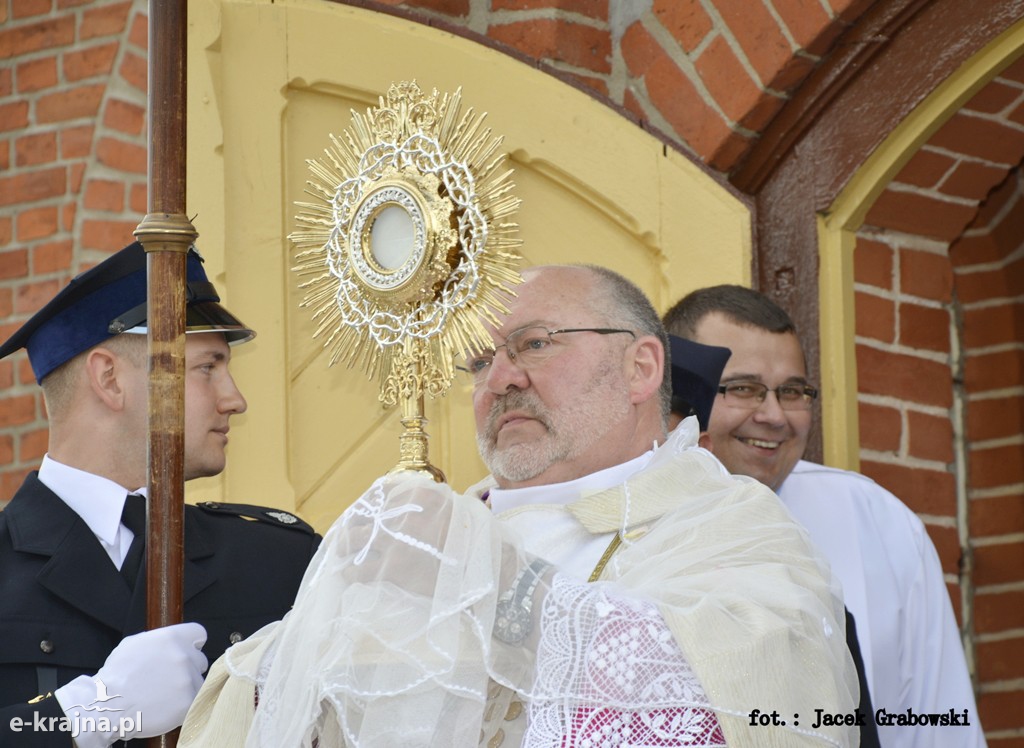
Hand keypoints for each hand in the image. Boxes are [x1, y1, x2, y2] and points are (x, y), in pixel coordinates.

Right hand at [55, 622, 207, 745]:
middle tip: (168, 679)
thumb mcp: (133, 644)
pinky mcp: (188, 700)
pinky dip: (183, 704)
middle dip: (188, 668)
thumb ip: (158, 640)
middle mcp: (183, 655)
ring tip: (163, 695)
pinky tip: (166, 706)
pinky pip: (194, 700)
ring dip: (185, 687)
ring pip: (197, 681)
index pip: (199, 633)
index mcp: (171, 637)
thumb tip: (172, 641)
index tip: (188, 651)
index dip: (192, 644)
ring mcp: (187, 678)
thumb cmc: (117, 676)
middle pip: (200, 660)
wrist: (108, 706)